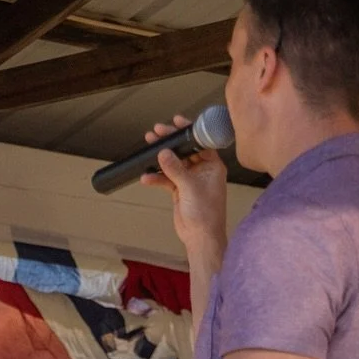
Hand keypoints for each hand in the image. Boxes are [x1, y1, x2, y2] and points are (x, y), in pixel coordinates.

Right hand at [142, 117, 227, 252]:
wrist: (200, 237)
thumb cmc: (206, 214)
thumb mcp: (190, 187)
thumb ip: (175, 169)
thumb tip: (163, 153)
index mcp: (213, 166)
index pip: (200, 142)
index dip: (188, 131)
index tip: (176, 121)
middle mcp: (203, 171)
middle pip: (184, 151)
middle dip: (170, 142)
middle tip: (156, 132)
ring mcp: (190, 180)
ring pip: (174, 164)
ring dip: (161, 158)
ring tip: (148, 148)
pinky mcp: (180, 190)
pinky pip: (166, 179)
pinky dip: (157, 177)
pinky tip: (146, 177)